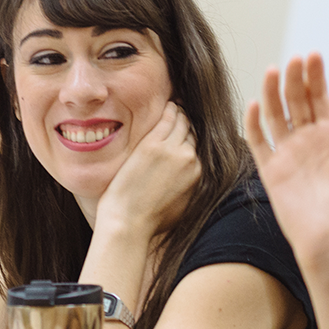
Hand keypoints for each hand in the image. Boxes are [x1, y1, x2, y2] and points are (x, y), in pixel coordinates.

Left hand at [97, 101, 200, 241]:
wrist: (128, 223)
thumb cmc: (149, 219)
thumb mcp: (182, 205)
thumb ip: (190, 186)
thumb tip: (190, 178)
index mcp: (199, 174)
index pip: (200, 146)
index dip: (192, 137)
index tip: (186, 131)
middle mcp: (191, 159)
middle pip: (193, 132)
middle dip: (187, 123)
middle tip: (180, 115)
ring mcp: (173, 150)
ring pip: (183, 121)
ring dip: (179, 113)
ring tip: (173, 108)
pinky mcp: (154, 144)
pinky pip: (168, 117)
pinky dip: (169, 109)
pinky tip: (167, 106)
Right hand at [245, 53, 328, 271]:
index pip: (320, 97)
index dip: (315, 76)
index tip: (312, 55)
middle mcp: (308, 141)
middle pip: (296, 101)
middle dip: (294, 78)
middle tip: (292, 59)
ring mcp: (288, 154)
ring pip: (275, 116)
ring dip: (272, 93)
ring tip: (272, 70)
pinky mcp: (271, 171)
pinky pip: (258, 142)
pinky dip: (253, 124)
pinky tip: (254, 104)